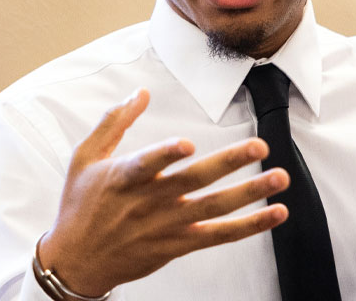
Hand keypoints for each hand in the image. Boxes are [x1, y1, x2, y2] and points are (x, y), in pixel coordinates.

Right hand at [38, 89, 290, 296]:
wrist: (77, 261)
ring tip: (278, 177)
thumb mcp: (84, 158)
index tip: (186, 144)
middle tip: (258, 146)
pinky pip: (220, 235)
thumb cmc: (80, 205)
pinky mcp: (178, 244)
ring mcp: (167, 225)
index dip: (165, 154)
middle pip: (193, 181)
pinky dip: (250, 226)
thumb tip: (140, 92)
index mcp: (124, 178)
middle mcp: (149, 202)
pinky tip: (275, 213)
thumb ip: (114, 122)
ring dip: (250, 192)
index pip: (146, 164)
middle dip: (228, 162)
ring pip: (214, 208)